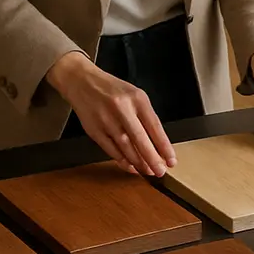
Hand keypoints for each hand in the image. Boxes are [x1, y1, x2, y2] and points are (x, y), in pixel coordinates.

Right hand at [45, 51, 177, 176]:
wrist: (82, 82)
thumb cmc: (112, 90)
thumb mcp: (134, 95)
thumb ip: (145, 116)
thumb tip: (158, 143)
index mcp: (137, 98)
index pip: (154, 126)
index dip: (164, 146)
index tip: (171, 160)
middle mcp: (122, 109)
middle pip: (140, 139)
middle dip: (152, 158)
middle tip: (160, 172)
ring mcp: (107, 120)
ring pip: (125, 147)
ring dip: (138, 162)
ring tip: (148, 171)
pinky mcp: (94, 130)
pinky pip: (111, 149)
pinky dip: (122, 160)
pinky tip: (130, 167)